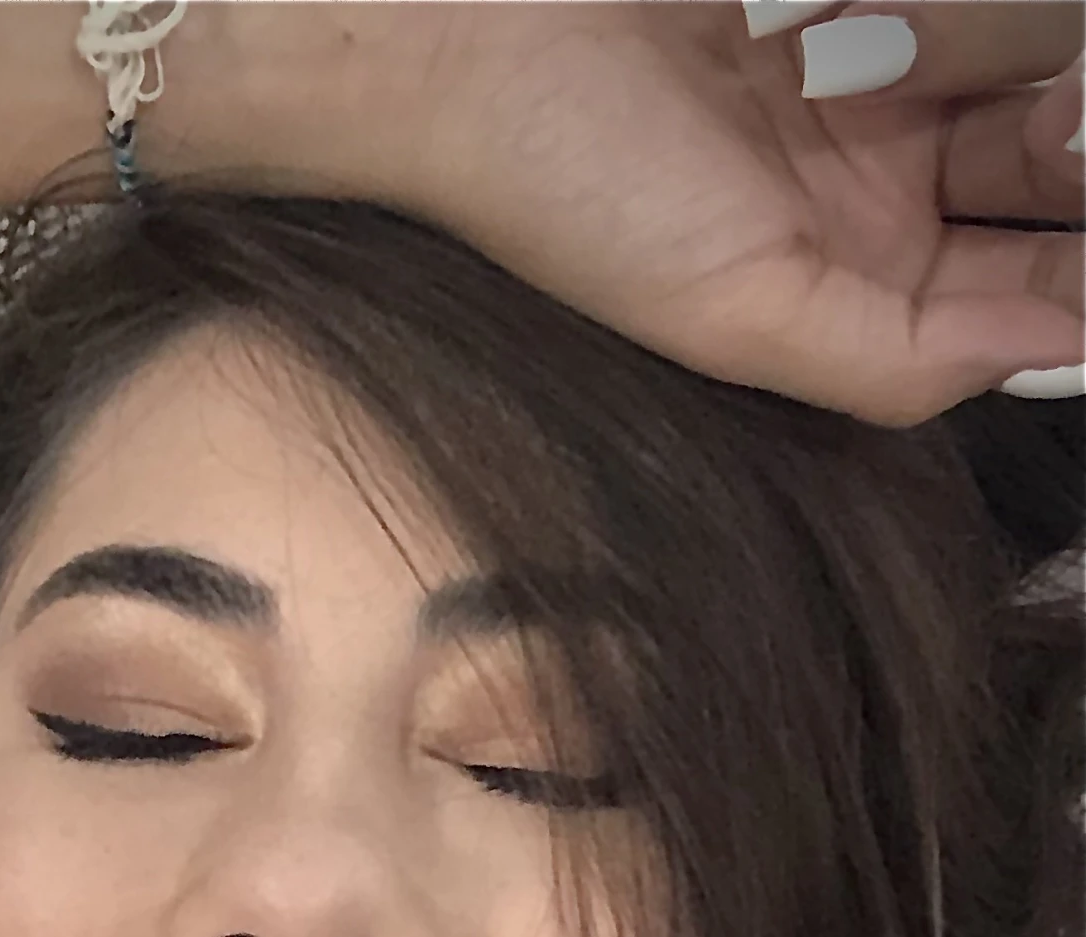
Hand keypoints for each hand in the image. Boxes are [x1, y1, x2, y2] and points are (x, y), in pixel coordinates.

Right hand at [271, 1, 1082, 425]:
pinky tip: (890, 21)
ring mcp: (889, 47)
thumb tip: (1061, 354)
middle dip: (1075, 139)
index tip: (1085, 226)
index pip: (1044, 279)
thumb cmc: (569, 192)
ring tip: (936, 70)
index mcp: (873, 270)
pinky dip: (959, 9)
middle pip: (1058, 158)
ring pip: (1029, 49)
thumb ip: (898, 359)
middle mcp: (895, 163)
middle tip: (1056, 123)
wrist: (455, 35)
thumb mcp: (735, 315)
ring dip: (1021, 48)